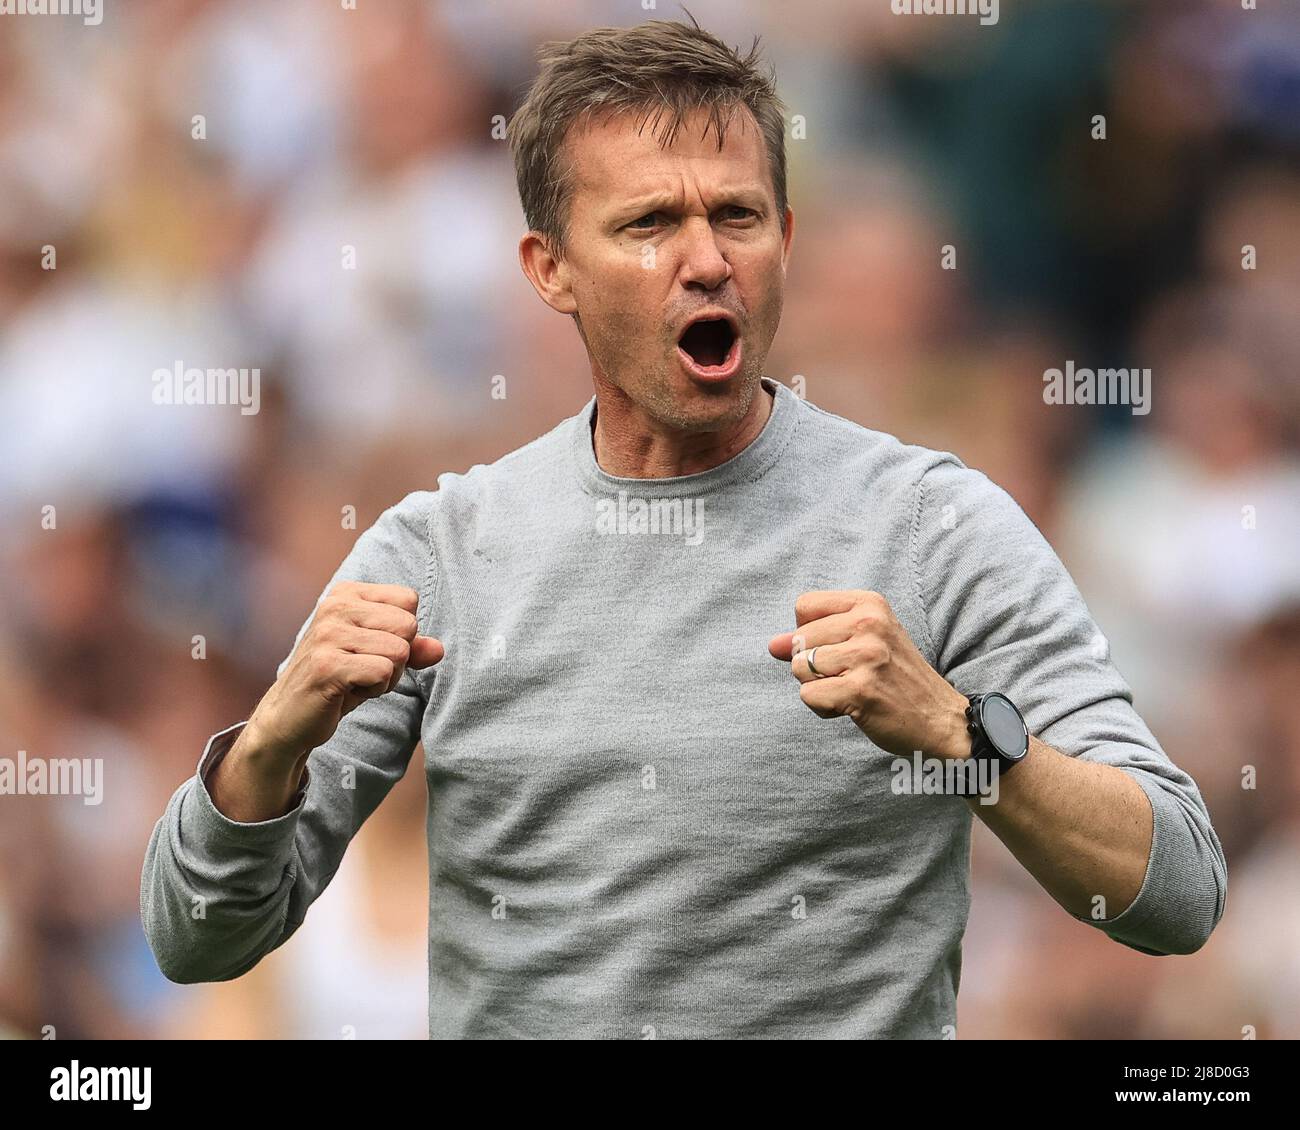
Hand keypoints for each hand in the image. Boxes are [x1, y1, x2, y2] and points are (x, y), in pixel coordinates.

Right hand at [246, 581, 443, 763]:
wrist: (289, 717)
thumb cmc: (339, 681)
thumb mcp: (379, 657)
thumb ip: (412, 648)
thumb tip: (439, 649)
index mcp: (346, 593)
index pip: (409, 600)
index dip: (402, 633)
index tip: (370, 649)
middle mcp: (334, 606)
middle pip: (408, 626)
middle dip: (397, 657)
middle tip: (363, 670)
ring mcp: (328, 634)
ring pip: (399, 651)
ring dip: (386, 677)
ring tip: (354, 680)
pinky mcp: (327, 665)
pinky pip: (383, 672)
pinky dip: (375, 689)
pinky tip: (348, 691)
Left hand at [768, 589, 968, 759]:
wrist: (940, 718)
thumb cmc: (896, 678)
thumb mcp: (864, 642)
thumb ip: (815, 638)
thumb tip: (772, 644)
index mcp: (870, 604)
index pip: (804, 605)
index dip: (808, 633)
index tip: (835, 648)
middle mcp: (870, 624)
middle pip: (799, 639)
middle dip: (813, 665)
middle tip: (851, 675)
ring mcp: (866, 657)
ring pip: (800, 668)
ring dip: (818, 687)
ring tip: (851, 690)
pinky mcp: (860, 690)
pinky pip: (809, 696)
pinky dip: (823, 708)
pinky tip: (852, 707)